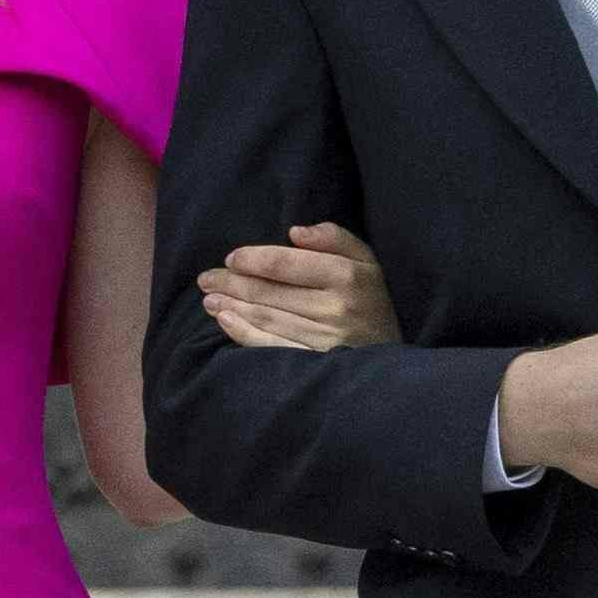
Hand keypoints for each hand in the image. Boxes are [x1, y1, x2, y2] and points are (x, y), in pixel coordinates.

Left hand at [200, 221, 396, 354]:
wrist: (390, 361)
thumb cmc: (370, 302)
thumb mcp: (365, 263)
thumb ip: (335, 239)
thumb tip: (295, 231)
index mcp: (348, 276)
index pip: (286, 263)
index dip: (252, 259)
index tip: (231, 259)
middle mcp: (337, 308)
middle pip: (269, 291)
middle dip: (231, 283)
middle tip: (206, 279)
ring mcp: (325, 339)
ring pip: (265, 317)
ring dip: (230, 306)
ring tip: (209, 298)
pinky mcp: (314, 365)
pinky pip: (270, 346)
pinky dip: (242, 332)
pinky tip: (224, 321)